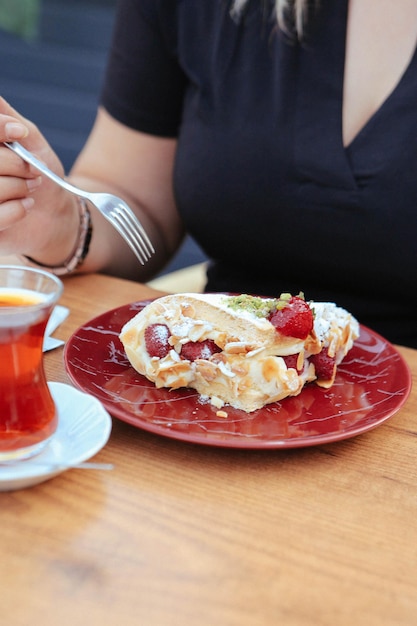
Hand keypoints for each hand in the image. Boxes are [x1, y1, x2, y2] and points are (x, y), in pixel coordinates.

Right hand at [0, 96, 77, 261]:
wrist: (56, 214)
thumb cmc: (39, 172)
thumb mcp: (28, 139)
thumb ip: (5, 116)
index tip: (20, 132)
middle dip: (15, 163)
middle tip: (34, 170)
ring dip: (19, 187)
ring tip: (30, 188)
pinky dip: (18, 210)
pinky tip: (26, 207)